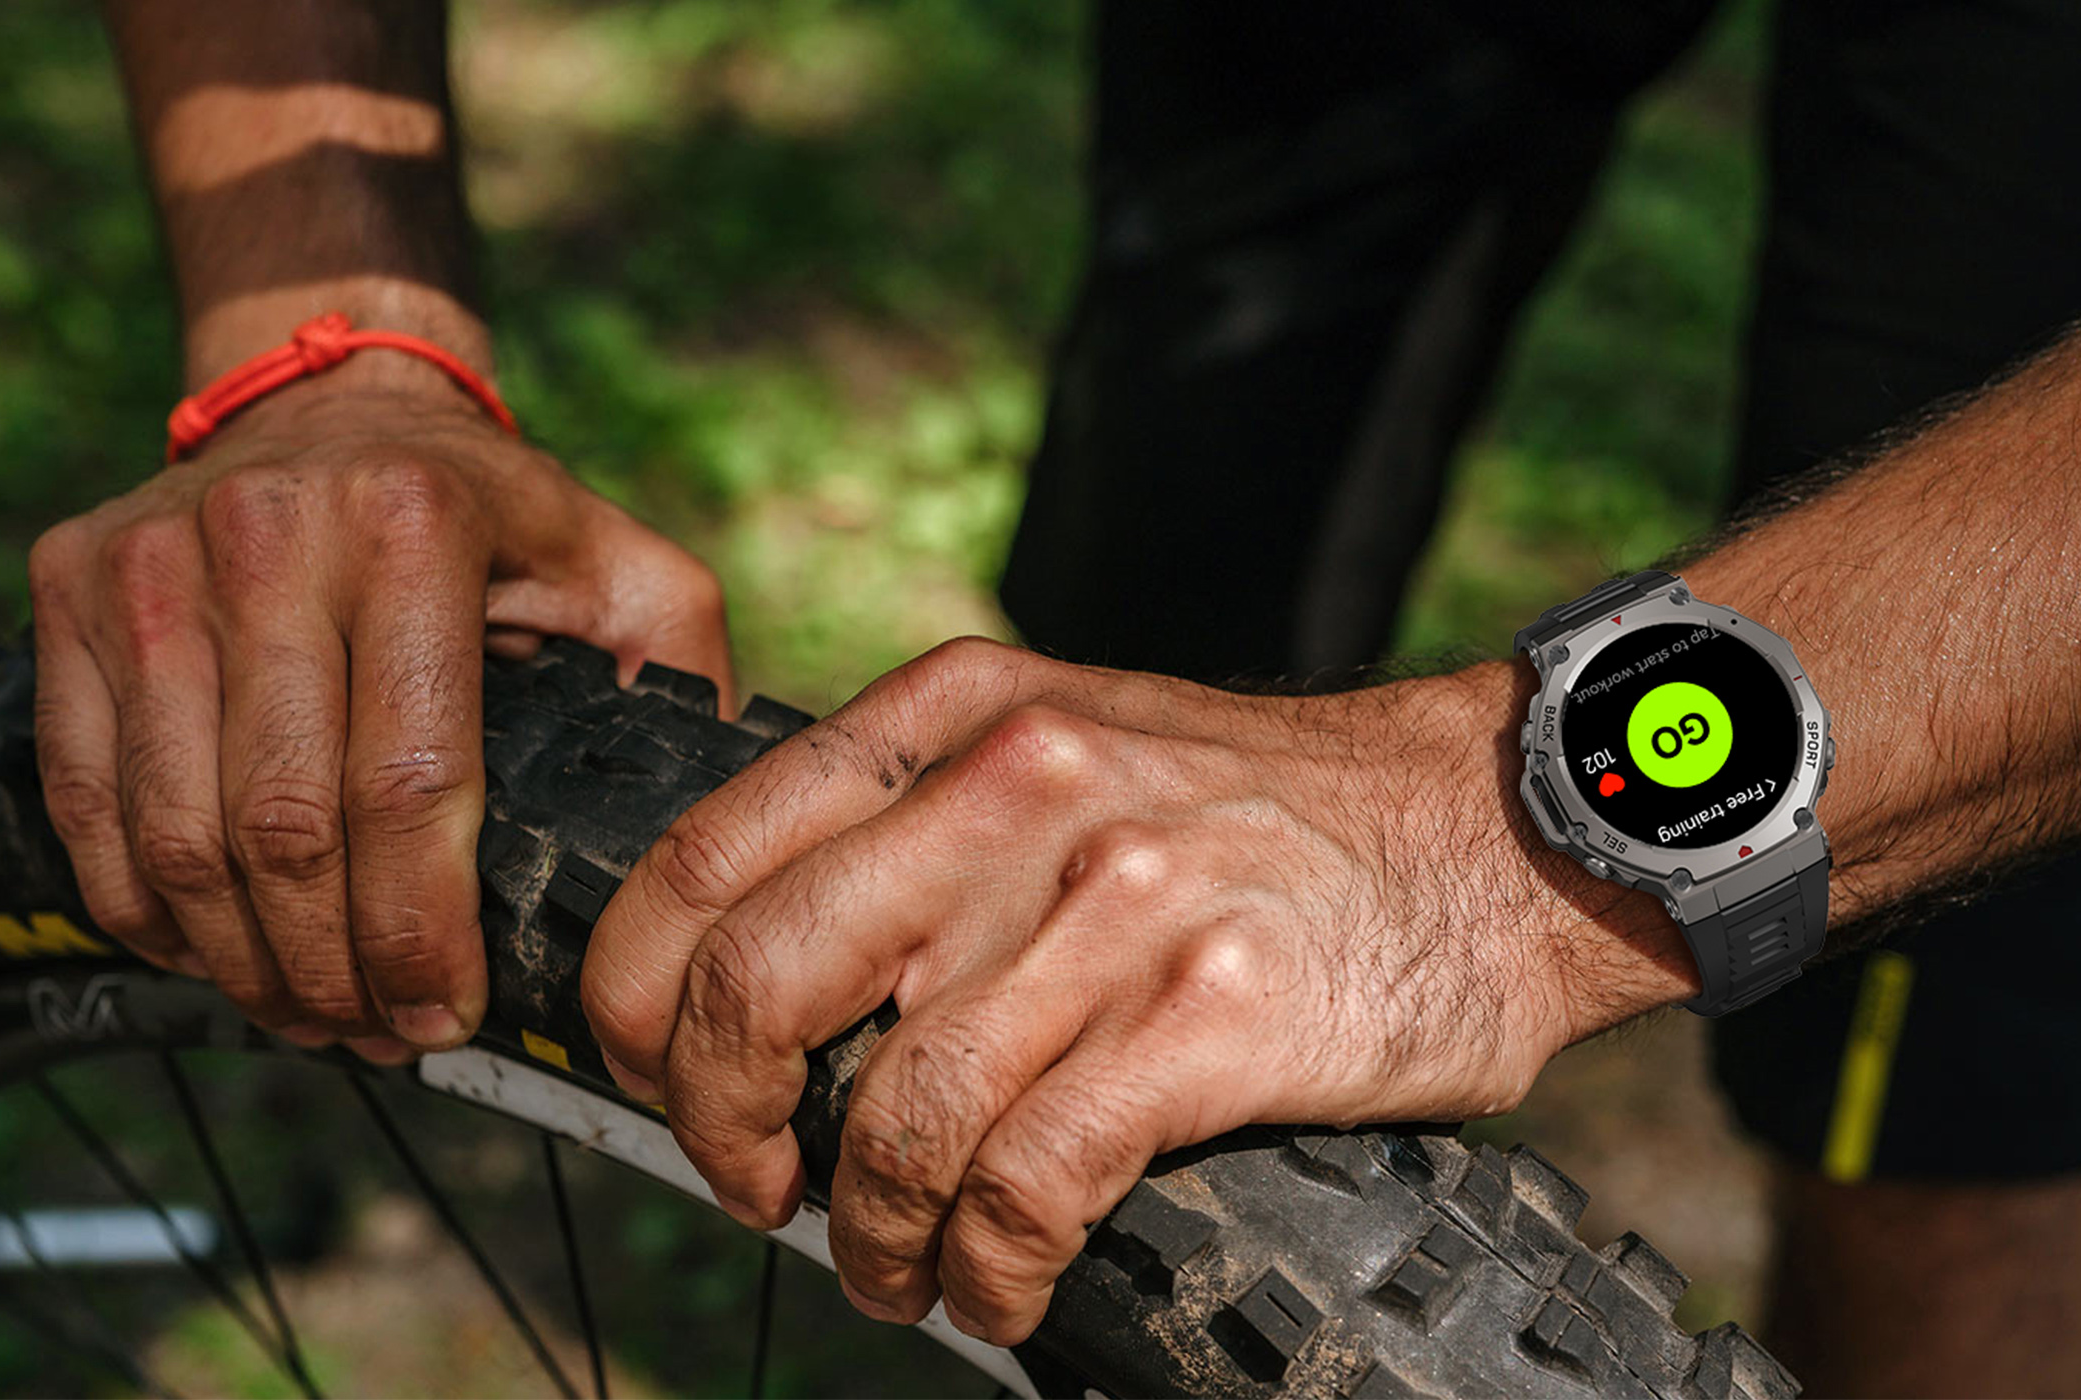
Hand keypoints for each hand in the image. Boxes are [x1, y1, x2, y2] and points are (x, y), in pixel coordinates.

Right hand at [31, 362, 731, 1060]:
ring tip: (308, 1015)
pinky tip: (212, 954)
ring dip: (241, 963)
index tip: (447, 1013)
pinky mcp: (67, 585)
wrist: (332, 397)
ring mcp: (148, 559)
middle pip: (283, 827)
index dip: (422, 930)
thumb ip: (678, 676)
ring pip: (177, 832)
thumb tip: (714, 833)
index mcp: (413, 522)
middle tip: (379, 1035)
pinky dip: (142, 908)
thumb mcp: (616, 564)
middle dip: (335, 970)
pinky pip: (85, 797)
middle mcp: (267, 530)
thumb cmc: (488, 512)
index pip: (408, 782)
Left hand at [582, 638, 1670, 1344]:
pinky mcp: (1213, 1011)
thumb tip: (747, 967)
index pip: (708, 855)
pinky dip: (987, 1264)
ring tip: (892, 1266)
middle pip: (760, 982)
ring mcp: (1120, 896)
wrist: (1486, 828)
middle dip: (715, 1122)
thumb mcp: (1063, 743)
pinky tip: (994, 1284)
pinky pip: (1031, 1178)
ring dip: (867, 1230)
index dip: (633, 995)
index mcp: (957, 713)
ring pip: (898, 1110)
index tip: (645, 1075)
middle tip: (745, 1184)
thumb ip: (913, 818)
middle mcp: (1023, 783)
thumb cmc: (1255, 811)